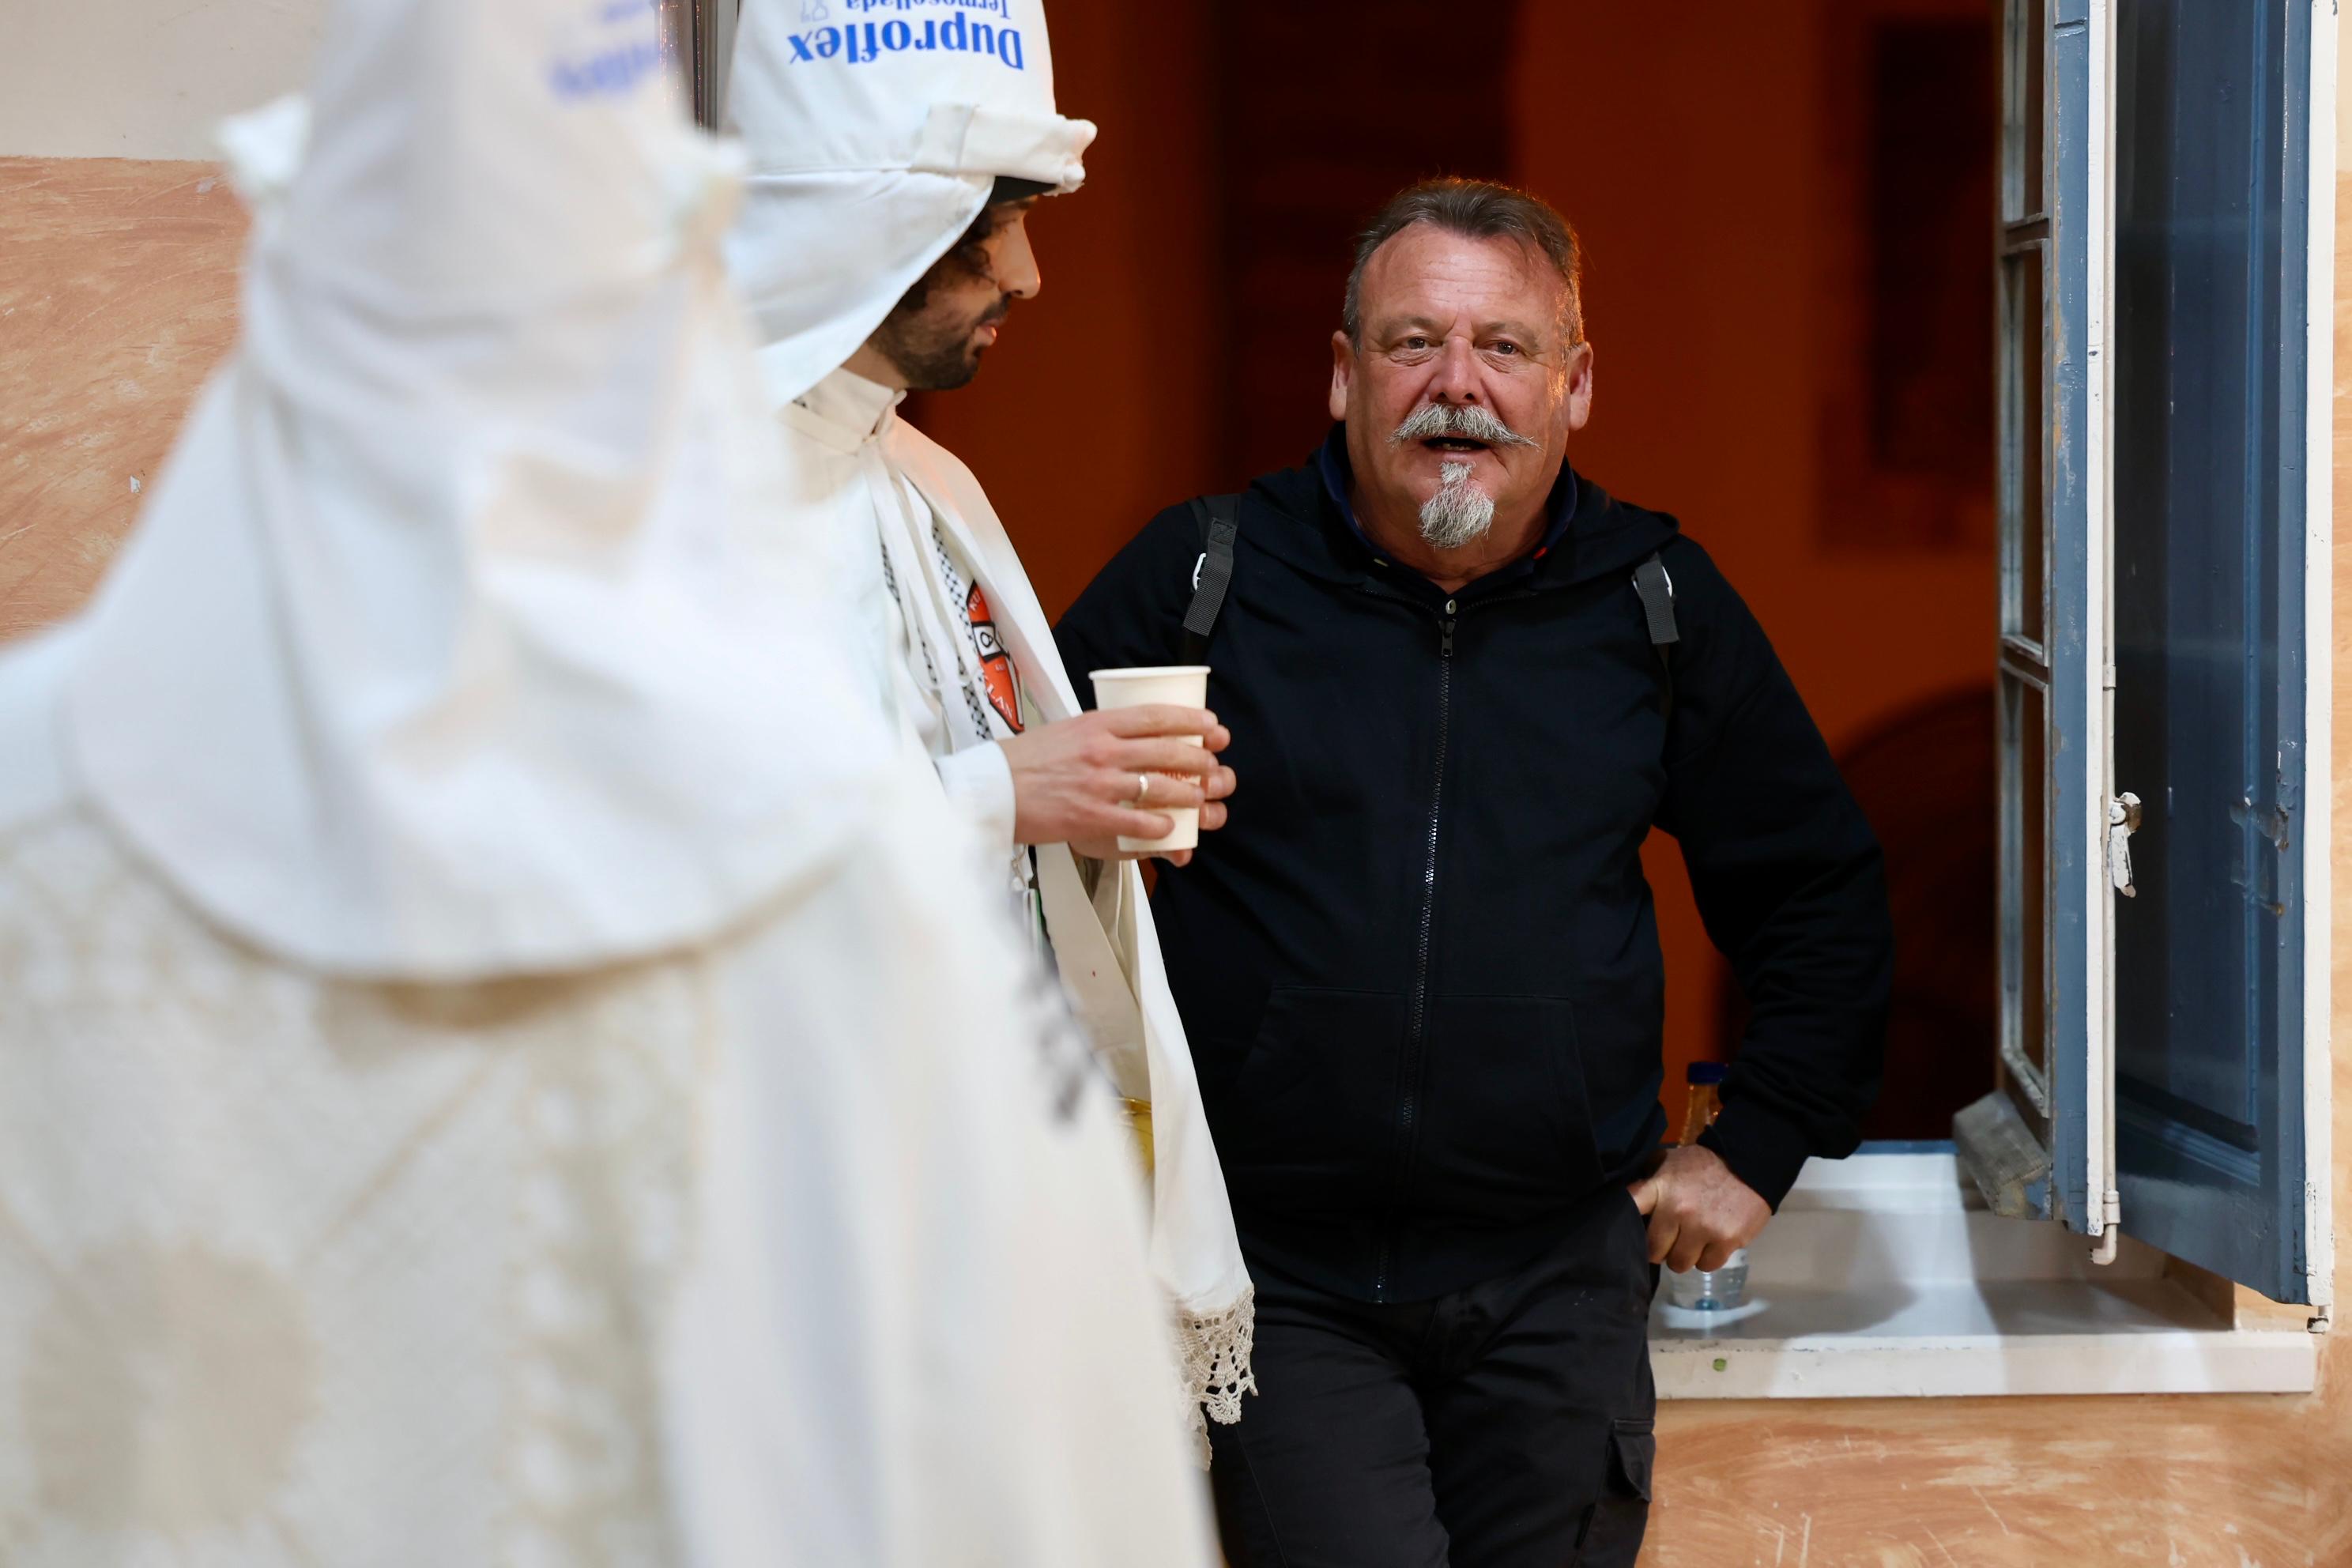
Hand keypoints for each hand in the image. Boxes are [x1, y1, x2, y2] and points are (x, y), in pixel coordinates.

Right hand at [998, 706, 1236, 865]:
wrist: (992, 789)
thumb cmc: (1024, 760)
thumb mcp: (1066, 729)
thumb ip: (1099, 731)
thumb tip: (1131, 733)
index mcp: (1097, 723)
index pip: (1156, 716)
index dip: (1191, 721)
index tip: (1212, 726)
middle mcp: (1103, 750)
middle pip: (1167, 750)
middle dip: (1199, 759)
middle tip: (1212, 765)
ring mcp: (1099, 784)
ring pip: (1160, 787)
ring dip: (1188, 794)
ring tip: (1199, 798)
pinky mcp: (1091, 816)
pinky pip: (1138, 822)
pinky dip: (1159, 825)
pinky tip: (1169, 827)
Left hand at [1628, 1144, 1771, 1272]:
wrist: (1750, 1164)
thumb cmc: (1705, 1165)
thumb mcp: (1671, 1161)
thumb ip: (1649, 1178)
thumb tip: (1625, 1196)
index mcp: (1661, 1187)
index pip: (1631, 1207)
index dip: (1625, 1223)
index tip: (1627, 1231)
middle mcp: (1678, 1209)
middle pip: (1654, 1250)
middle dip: (1661, 1248)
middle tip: (1670, 1240)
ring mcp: (1703, 1227)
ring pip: (1680, 1263)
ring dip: (1685, 1256)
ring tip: (1692, 1242)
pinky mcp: (1726, 1240)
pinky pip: (1706, 1265)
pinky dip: (1707, 1258)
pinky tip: (1711, 1244)